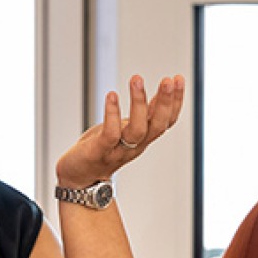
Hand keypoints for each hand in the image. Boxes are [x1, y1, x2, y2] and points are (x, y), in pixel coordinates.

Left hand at [55, 74, 184, 188]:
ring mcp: (118, 150)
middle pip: (157, 126)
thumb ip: (143, 115)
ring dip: (139, 103)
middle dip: (165, 102)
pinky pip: (110, 134)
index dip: (176, 102)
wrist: (79, 177)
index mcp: (143, 139)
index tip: (178, 79)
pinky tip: (112, 95)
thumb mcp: (126, 129)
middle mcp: (135, 146)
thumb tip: (162, 95)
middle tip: (167, 80)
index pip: (166, 122)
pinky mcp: (99, 152)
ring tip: (137, 80)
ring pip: (137, 130)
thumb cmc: (101, 150)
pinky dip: (112, 114)